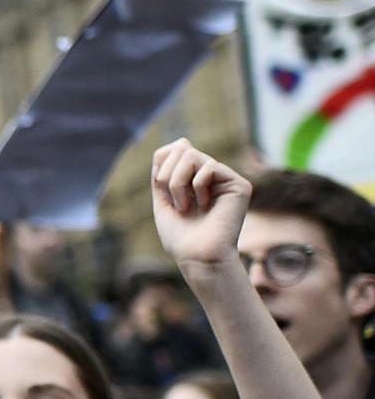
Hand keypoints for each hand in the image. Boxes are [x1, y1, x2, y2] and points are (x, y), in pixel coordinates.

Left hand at [151, 140, 249, 275]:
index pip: (175, 149)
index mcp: (193, 179)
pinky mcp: (239, 185)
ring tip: (185, 206)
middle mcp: (211, 177)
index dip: (162, 162)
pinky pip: (210, 166)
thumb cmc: (180, 235)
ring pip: (192, 154)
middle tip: (173, 200)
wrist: (197, 256)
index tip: (159, 185)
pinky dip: (197, 185)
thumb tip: (179, 142)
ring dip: (178, 182)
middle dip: (168, 174)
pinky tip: (204, 205)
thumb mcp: (163, 199)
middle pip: (182, 148)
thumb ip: (165, 172)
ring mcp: (225, 180)